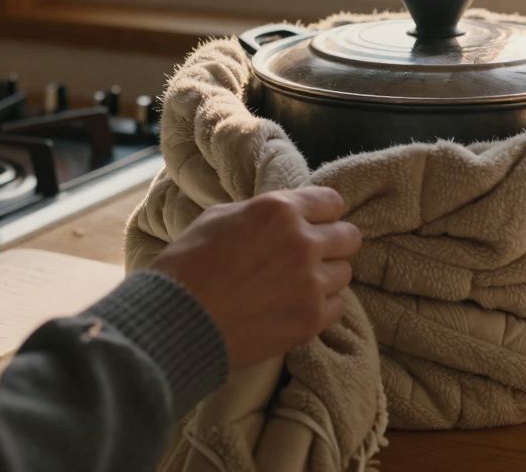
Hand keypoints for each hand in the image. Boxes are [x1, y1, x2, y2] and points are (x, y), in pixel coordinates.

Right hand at [150, 187, 360, 369]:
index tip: (315, 223)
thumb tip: (281, 216)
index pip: (332, 202)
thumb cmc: (188, 266)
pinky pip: (336, 307)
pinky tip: (294, 307)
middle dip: (333, 243)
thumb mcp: (219, 217)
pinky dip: (320, 307)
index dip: (323, 213)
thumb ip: (260, 213)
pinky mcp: (310, 320)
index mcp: (280, 210)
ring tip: (296, 285)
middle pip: (349, 237)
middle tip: (311, 255)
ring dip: (325, 277)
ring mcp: (311, 283)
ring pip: (344, 273)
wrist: (176, 322)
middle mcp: (303, 242)